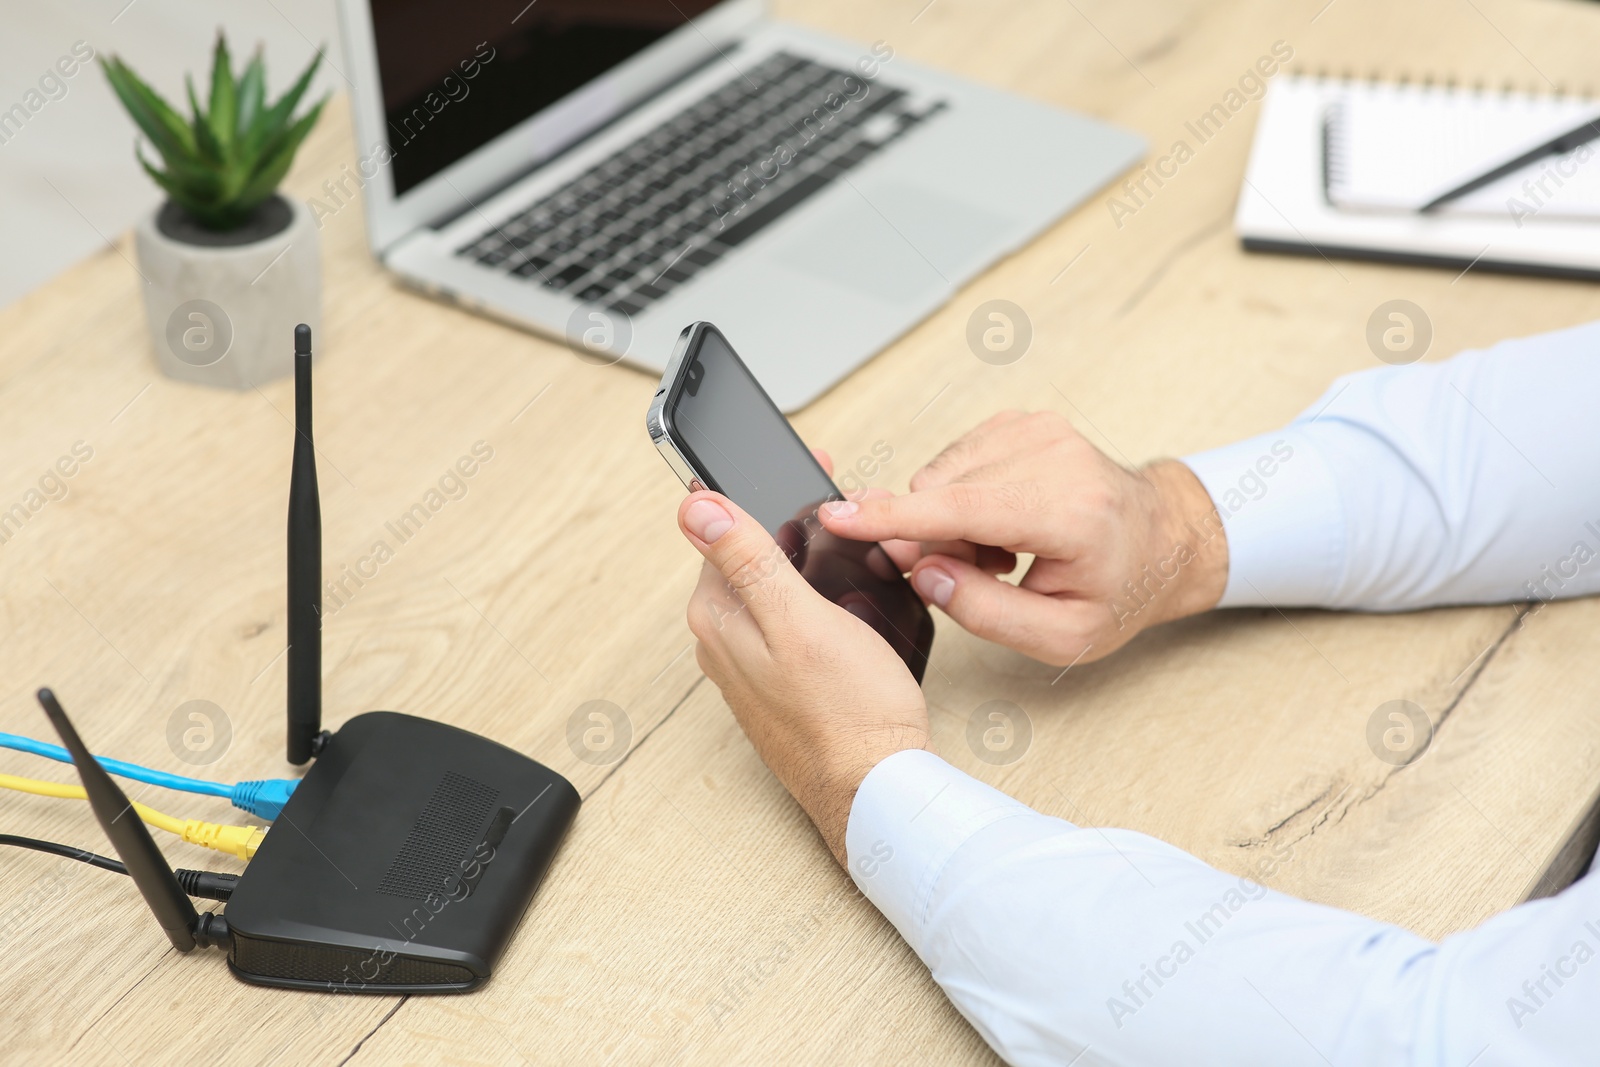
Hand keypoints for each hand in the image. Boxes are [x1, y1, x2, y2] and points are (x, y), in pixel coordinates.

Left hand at [679, 477, 929, 865]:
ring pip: (770, 585)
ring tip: (850, 538)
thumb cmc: (849, 712)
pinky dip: (812, 594)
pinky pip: (786, 617)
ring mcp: (749, 662)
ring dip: (804, 555)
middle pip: (748, 553)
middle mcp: (723, 639)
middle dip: (789, 518)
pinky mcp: (779, 679)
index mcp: (718, 615)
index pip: (723, 526)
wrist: (877, 786)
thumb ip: (747, 560)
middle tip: (840, 499)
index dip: (764, 488)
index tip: (809, 466)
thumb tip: (694, 506)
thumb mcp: (799, 621)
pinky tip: (843, 595)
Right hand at [819, 411, 1227, 665]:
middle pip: (941, 494)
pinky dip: (962, 498)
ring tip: (1000, 551)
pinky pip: (953, 463)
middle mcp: (1054, 456)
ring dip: (951, 521)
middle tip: (982, 572)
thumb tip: (924, 572)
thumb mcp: (1062, 636)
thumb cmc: (1118, 590)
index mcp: (1070, 512)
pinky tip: (999, 522)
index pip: (963, 510)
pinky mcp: (1023, 421)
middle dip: (936, 540)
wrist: (1161, 539)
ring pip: (940, 477)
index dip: (894, 517)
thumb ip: (986, 612)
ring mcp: (1038, 429)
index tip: (839, 516)